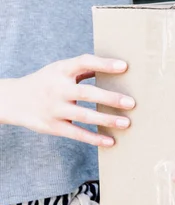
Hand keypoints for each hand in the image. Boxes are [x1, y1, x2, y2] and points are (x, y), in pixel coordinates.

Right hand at [1, 54, 134, 146]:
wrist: (13, 100)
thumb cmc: (47, 81)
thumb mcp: (60, 69)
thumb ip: (84, 68)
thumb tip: (117, 67)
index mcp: (61, 70)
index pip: (83, 63)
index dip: (104, 64)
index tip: (124, 66)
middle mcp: (57, 89)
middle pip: (86, 93)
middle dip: (109, 98)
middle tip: (131, 103)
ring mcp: (54, 109)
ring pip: (83, 116)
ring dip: (106, 120)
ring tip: (126, 123)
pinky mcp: (52, 126)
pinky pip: (76, 133)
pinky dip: (94, 138)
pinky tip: (111, 141)